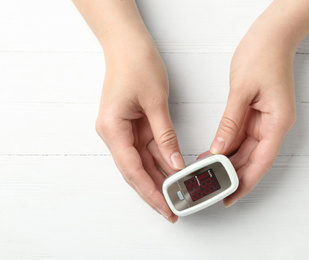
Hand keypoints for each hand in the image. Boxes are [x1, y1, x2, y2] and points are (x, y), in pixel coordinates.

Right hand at [95, 43, 184, 222]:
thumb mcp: (155, 102)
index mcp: (113, 129)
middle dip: (154, 192)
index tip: (165, 208)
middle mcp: (114, 133)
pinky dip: (160, 161)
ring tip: (176, 196)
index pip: (133, 169)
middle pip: (135, 171)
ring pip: (142, 162)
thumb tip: (174, 163)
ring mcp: (122, 130)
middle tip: (173, 211)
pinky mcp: (132, 126)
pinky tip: (173, 173)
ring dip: (158, 179)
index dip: (150, 192)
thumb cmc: (137, 65)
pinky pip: (147, 149)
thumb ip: (164, 135)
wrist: (127, 44)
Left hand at [201, 18, 296, 206]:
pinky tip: (213, 153)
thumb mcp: (242, 91)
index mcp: (278, 122)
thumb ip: (230, 122)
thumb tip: (219, 148)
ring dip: (229, 161)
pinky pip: (242, 136)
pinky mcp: (257, 115)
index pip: (262, 161)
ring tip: (207, 172)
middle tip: (213, 188)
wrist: (272, 36)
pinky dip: (228, 146)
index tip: (231, 196)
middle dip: (234, 175)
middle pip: (254, 159)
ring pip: (247, 150)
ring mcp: (267, 121)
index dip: (247, 182)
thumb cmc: (263, 56)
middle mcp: (275, 125)